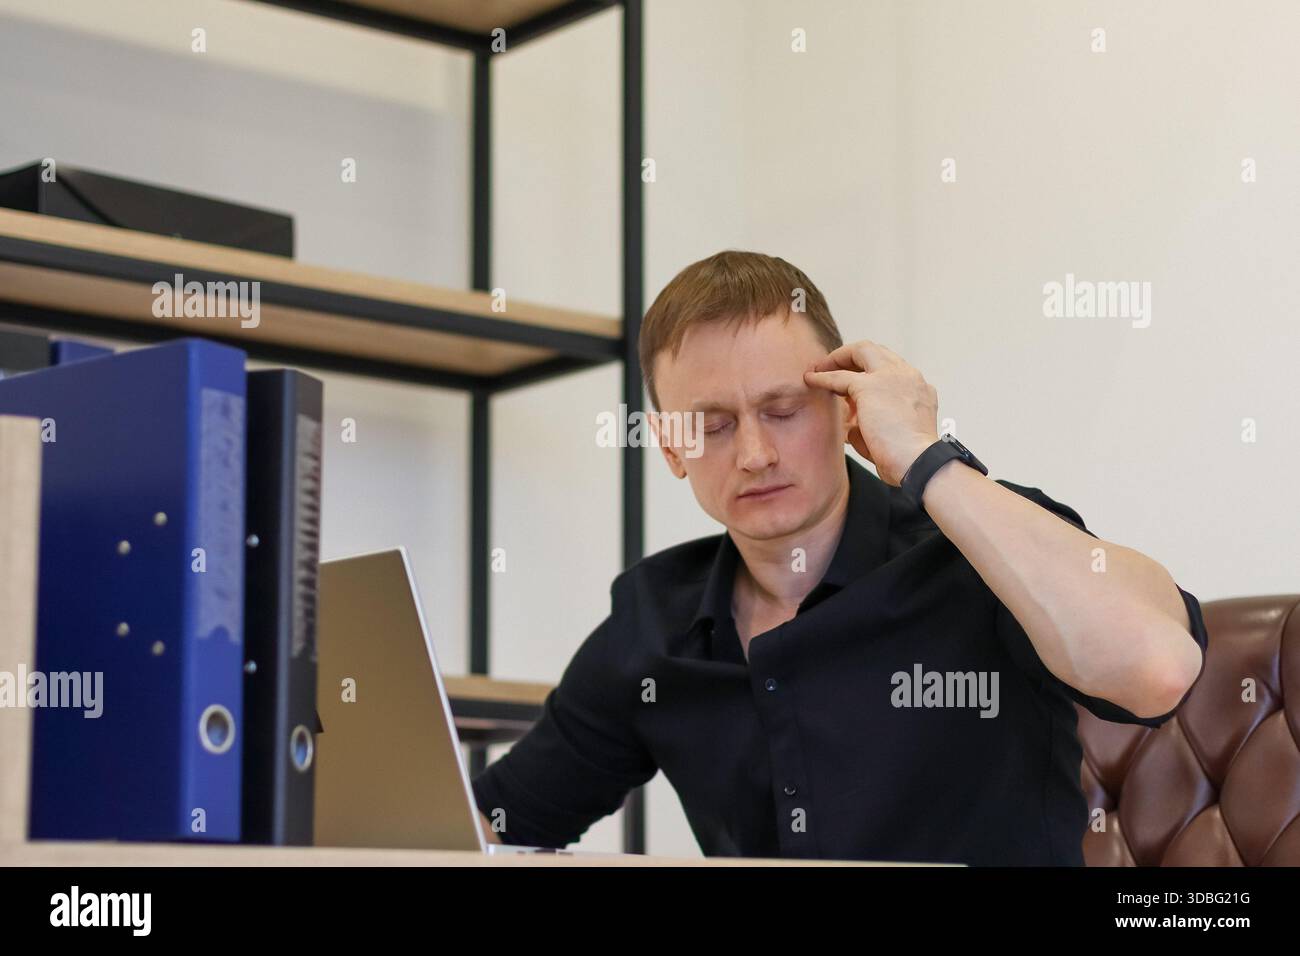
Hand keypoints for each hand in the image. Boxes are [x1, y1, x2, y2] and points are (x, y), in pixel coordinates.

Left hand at [803, 340, 938, 485]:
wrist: (918, 463)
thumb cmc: (907, 459)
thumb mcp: (892, 436)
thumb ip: (871, 426)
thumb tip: (849, 427)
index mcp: (918, 389)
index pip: (892, 369)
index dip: (870, 373)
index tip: (853, 384)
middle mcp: (908, 377)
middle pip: (878, 352)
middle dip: (854, 357)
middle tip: (834, 368)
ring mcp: (891, 377)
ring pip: (862, 351)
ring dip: (839, 359)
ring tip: (820, 368)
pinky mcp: (870, 387)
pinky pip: (840, 376)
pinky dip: (823, 377)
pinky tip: (810, 379)